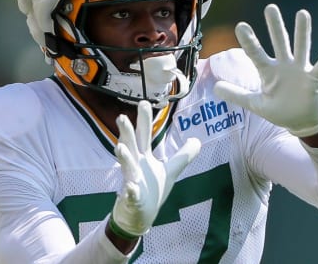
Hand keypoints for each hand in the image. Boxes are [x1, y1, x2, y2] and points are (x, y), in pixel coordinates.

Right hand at [110, 101, 200, 236]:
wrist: (138, 215)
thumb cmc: (151, 190)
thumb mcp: (170, 171)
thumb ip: (183, 156)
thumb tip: (197, 140)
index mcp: (143, 157)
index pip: (143, 135)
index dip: (144, 120)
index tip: (144, 102)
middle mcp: (134, 166)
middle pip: (131, 146)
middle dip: (126, 133)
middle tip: (122, 117)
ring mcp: (131, 182)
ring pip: (126, 167)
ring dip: (123, 158)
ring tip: (120, 148)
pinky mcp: (132, 199)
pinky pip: (130, 195)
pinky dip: (130, 192)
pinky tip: (131, 188)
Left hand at [213, 4, 317, 136]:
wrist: (302, 122)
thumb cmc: (280, 110)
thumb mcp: (256, 104)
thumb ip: (237, 95)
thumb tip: (214, 88)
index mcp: (269, 72)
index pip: (256, 54)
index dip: (249, 41)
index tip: (241, 25)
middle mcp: (284, 66)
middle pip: (279, 43)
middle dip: (275, 26)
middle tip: (270, 7)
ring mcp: (300, 71)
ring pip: (301, 47)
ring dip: (302, 32)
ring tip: (302, 14)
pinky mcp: (314, 79)